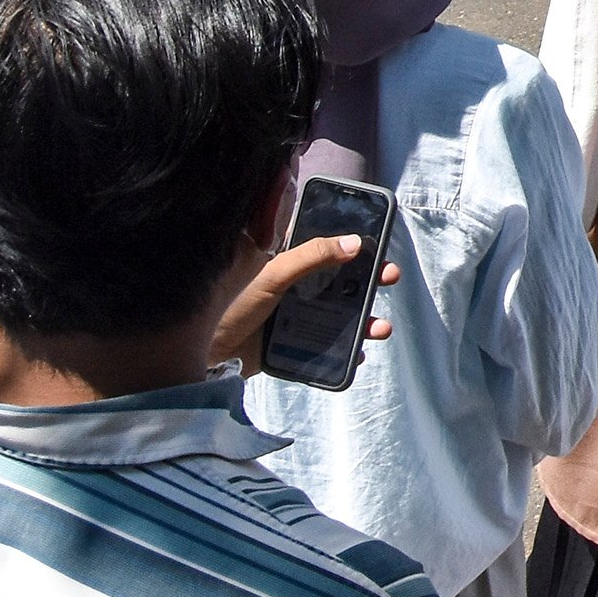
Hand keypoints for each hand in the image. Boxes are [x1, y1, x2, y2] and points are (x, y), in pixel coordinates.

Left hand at [207, 233, 399, 374]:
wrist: (207, 355)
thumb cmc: (232, 305)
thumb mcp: (273, 274)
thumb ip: (312, 256)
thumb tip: (355, 242)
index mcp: (289, 262)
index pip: (327, 245)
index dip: (355, 241)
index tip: (379, 241)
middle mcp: (297, 287)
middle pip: (342, 280)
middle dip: (370, 279)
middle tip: (390, 277)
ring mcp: (297, 317)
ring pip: (341, 315)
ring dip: (366, 320)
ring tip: (381, 328)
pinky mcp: (294, 345)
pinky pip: (328, 347)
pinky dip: (346, 351)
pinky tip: (357, 353)